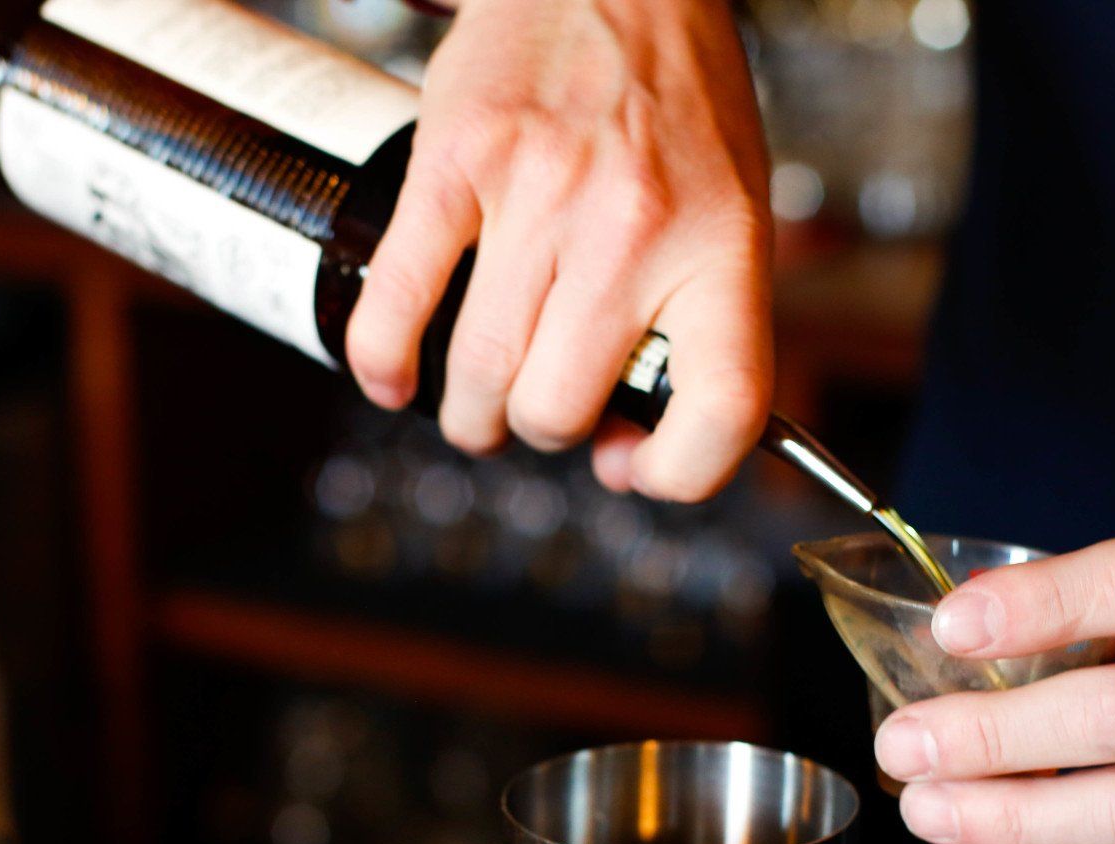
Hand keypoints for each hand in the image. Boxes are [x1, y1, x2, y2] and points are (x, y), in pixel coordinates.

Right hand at [345, 0, 772, 501]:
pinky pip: (398, 300)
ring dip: (468, 413)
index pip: (721, 409)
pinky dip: (384, 363)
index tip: (635, 466)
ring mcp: (540, 195)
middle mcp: (634, 227)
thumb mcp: (730, 211)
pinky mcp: (456, 162)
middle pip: (560, 413)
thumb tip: (626, 445)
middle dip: (541, 429)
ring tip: (474, 400)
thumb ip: (699, 325)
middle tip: (537, 405)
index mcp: (719, 247)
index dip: (675, 471)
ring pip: (480, 377)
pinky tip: (392, 378)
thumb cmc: (674, 100)